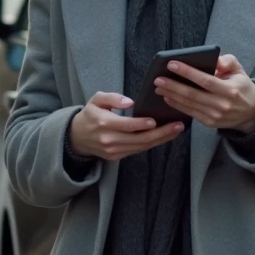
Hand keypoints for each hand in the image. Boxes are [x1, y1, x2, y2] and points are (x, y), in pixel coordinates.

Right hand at [69, 92, 184, 160]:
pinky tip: (163, 137)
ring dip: (160, 140)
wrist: (77, 137)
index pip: (127, 125)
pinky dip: (151, 144)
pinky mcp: (117, 157)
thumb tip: (129, 102)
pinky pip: (137, 150)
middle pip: (139, 139)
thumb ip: (112, 98)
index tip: (156, 120)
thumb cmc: (90, 114)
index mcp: (103, 123)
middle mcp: (109, 139)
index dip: (142, 124)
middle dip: (161, 133)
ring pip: (141, 147)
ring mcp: (113, 150)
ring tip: (175, 131)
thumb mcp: (96, 99)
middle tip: (177, 126)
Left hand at [154, 54, 254, 132]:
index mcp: (230, 90)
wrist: (251, 113)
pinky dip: (177, 105)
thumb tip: (215, 61)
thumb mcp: (240, 71)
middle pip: (193, 94)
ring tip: (159, 87)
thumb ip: (228, 62)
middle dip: (173, 86)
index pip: (205, 80)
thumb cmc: (241, 87)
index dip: (188, 72)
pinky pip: (190, 113)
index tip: (172, 64)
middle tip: (158, 79)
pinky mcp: (209, 122)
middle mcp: (222, 104)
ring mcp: (215, 115)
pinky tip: (167, 97)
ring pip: (189, 104)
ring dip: (171, 95)